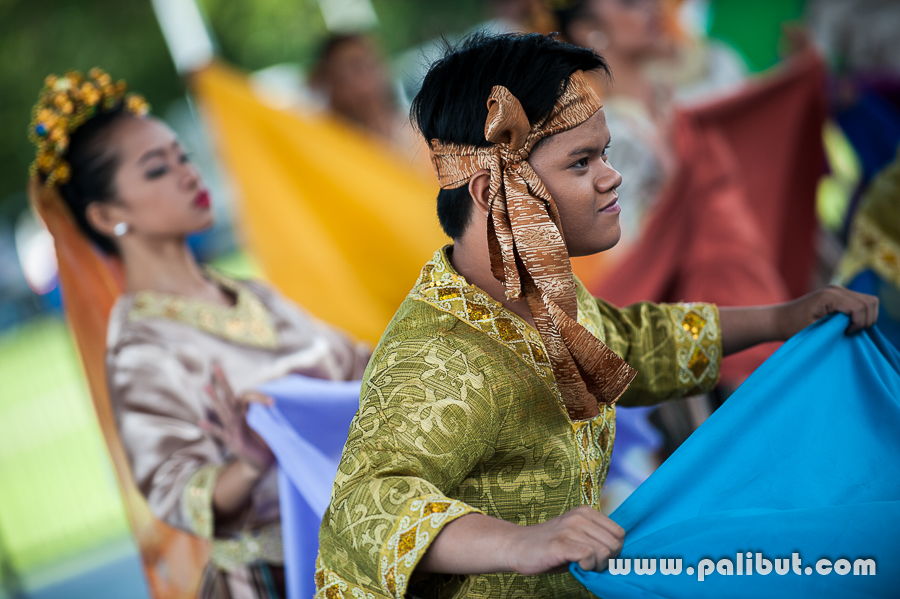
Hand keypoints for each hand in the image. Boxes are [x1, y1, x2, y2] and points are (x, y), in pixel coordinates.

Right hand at [200, 362, 274, 473]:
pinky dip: (211, 428)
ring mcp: (232, 430)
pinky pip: (220, 434)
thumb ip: (272, 415)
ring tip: (206, 385)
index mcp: (246, 413)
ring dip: (215, 399)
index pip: (247, 396)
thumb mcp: (272, 426)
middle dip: (223, 382)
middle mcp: (237, 419)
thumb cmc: (267, 442)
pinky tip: (201, 422)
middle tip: (215, 366)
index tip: (273, 403)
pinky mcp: (232, 442)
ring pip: (224, 412)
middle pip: (229, 397)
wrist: (261, 463)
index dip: (258, 396)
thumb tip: (281, 402)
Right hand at [501, 505, 623, 574]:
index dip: (614, 550)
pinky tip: (576, 566)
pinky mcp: (560, 544)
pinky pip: (589, 557)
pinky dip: (587, 567)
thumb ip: (595, 538)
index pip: (620, 533)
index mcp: (585, 512)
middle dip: (607, 560)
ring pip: (604, 552)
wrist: (517, 546)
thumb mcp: (576, 535)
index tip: (600, 557)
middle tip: (590, 564)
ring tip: (582, 565)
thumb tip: (620, 554)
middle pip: (615, 544)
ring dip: (597, 566)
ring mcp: (569, 529)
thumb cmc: (550, 546)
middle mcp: (579, 517)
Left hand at [777, 285, 878, 337]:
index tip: (845, 333)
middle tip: (849, 332)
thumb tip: (854, 329)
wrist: (779, 319)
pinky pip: (862, 302)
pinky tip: (849, 324)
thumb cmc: (793, 327)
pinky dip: (862, 314)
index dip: (858, 323)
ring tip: (850, 328)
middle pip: (869, 302)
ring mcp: (839, 290)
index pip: (859, 307)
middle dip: (865, 320)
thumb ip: (834, 328)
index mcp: (829, 296)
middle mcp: (836, 289)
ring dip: (866, 317)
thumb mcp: (813, 330)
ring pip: (870, 301)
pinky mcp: (840, 296)